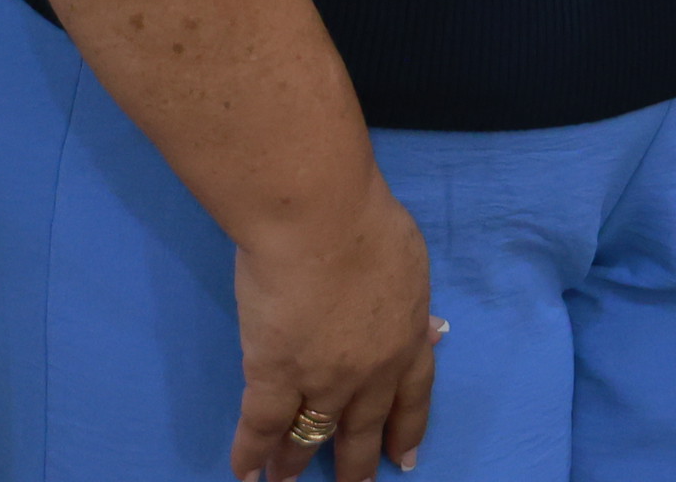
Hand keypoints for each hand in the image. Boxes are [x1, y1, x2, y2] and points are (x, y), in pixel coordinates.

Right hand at [232, 172, 437, 481]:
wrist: (321, 219)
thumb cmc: (368, 222)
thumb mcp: (411, 263)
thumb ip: (412, 303)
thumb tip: (430, 328)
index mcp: (406, 338)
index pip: (413, 396)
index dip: (407, 429)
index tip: (404, 459)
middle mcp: (370, 372)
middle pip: (364, 426)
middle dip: (358, 463)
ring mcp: (321, 379)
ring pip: (311, 434)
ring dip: (297, 463)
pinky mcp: (274, 374)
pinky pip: (262, 425)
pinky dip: (251, 453)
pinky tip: (245, 473)